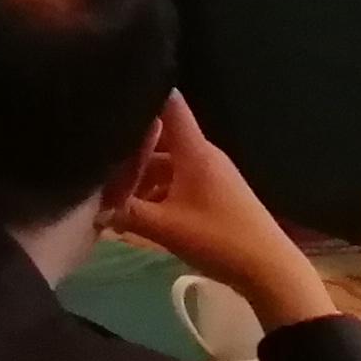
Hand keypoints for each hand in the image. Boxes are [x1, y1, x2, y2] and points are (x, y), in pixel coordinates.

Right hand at [118, 96, 330, 328]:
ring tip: (111, 192)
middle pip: (161, 138)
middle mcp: (203, 154)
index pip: (170, 104)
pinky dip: (159, 191)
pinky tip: (139, 212)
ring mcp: (211, 174)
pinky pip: (179, 181)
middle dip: (131, 148)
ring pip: (168, 164)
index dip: (144, 93)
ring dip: (143, 175)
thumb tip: (93, 207)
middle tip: (97, 156)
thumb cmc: (216, 238)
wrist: (267, 267)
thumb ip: (126, 213)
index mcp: (193, 150)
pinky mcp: (216, 194)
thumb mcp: (164, 227)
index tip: (113, 96)